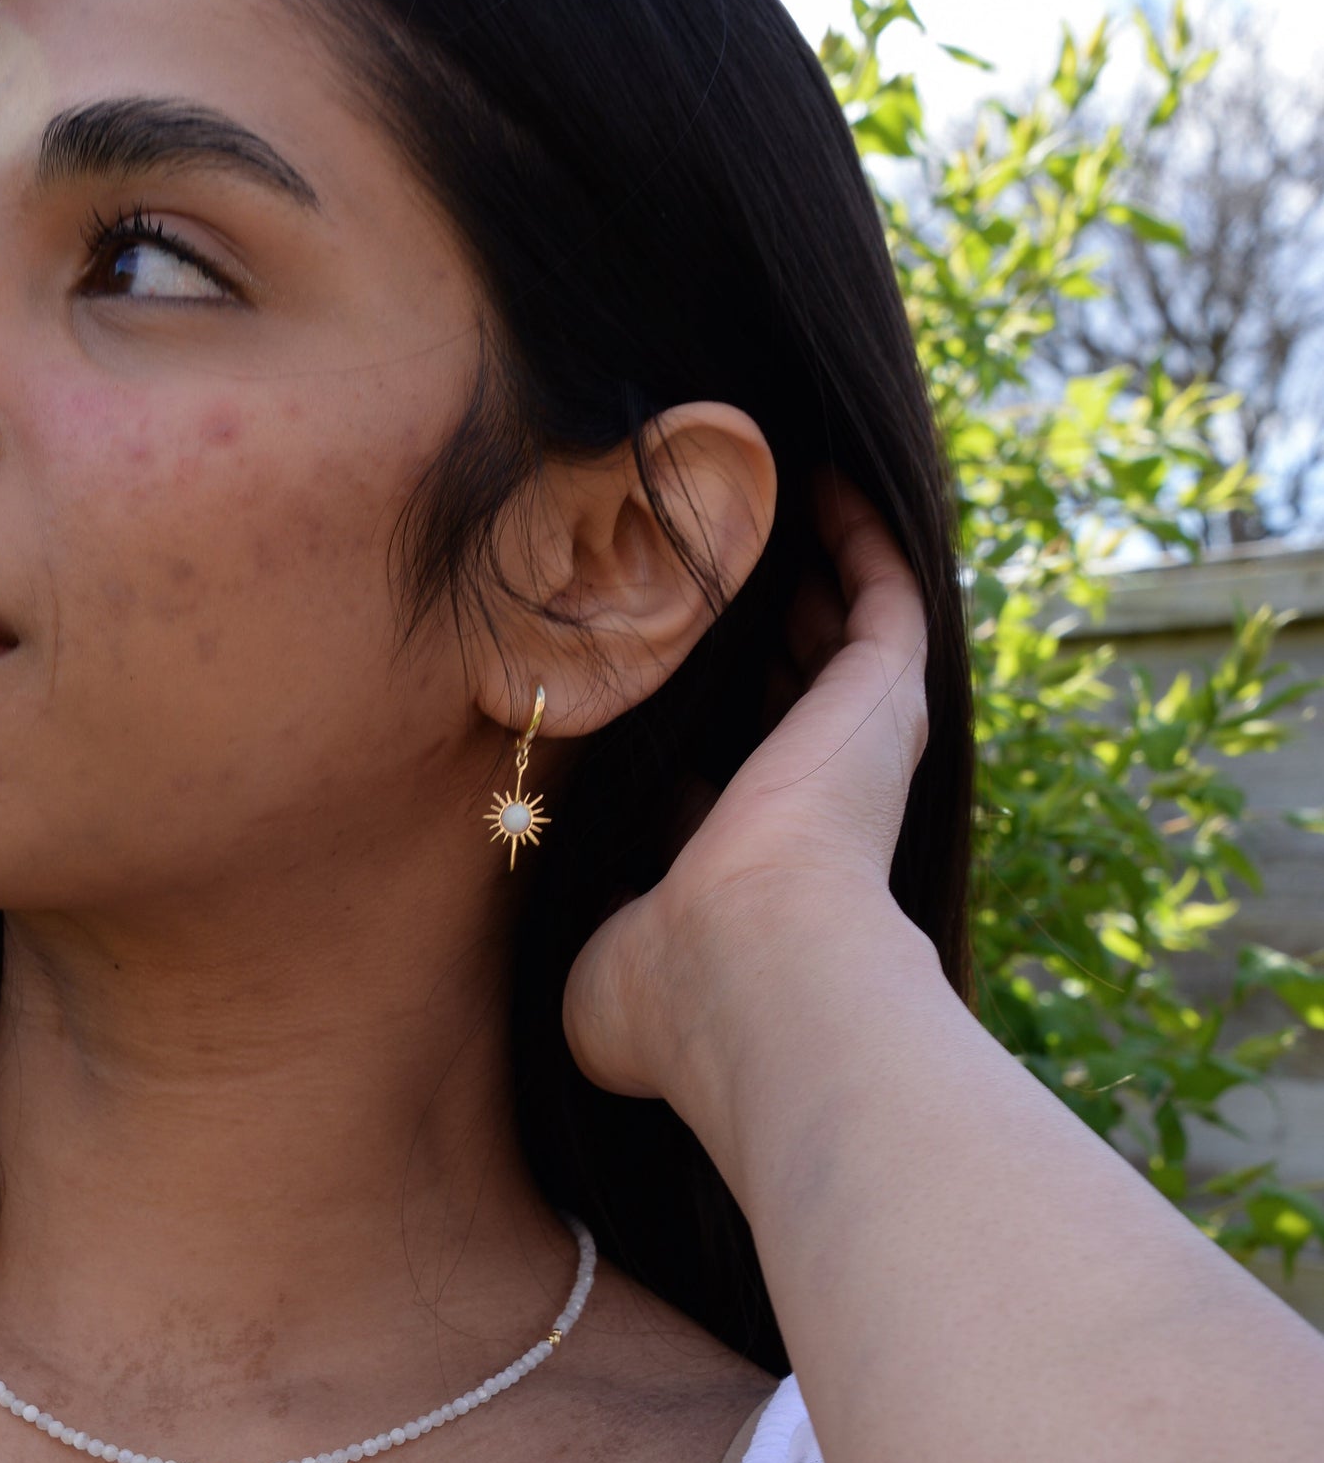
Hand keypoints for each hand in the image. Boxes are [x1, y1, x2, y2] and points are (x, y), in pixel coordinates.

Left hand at [562, 470, 936, 1137]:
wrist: (741, 967)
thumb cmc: (660, 985)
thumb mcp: (598, 945)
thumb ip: (587, 913)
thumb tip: (576, 913)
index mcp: (735, 856)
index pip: (715, 768)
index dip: (687, 719)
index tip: (646, 664)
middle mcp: (803, 798)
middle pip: (779, 690)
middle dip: (750, 628)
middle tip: (711, 551)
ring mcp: (852, 744)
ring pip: (837, 634)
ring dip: (809, 567)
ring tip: (769, 489)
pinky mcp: (887, 696)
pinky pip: (886, 593)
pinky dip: (861, 536)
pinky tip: (826, 477)